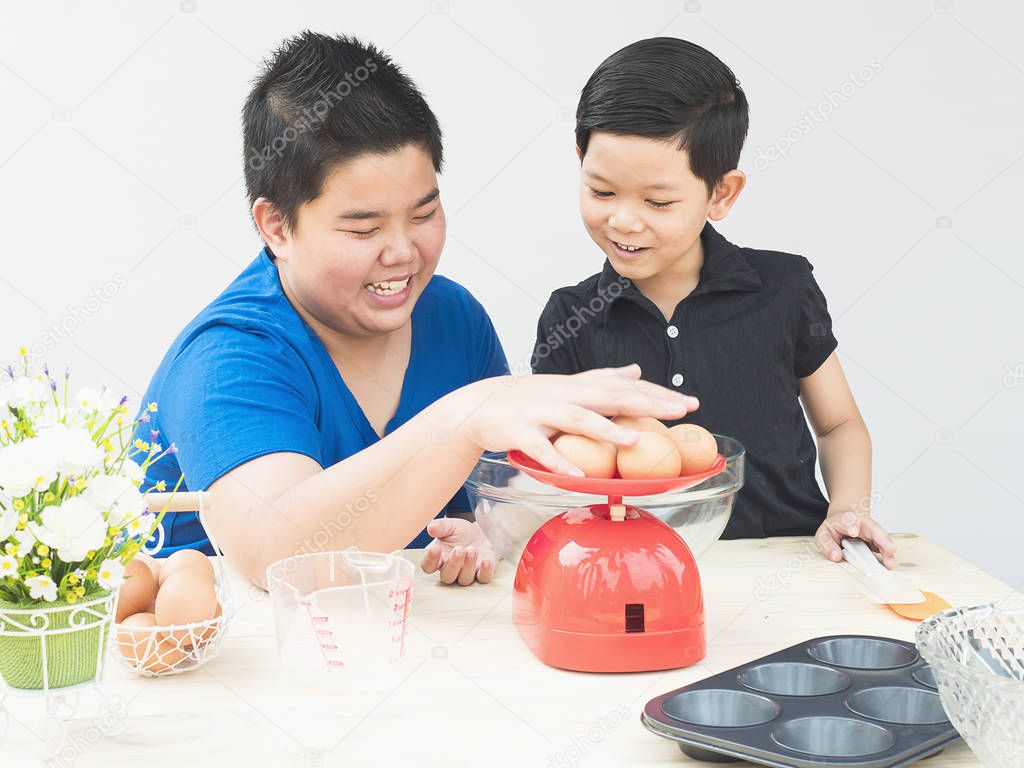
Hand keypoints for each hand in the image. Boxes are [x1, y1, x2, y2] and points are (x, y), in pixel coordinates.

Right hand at [420, 518, 498, 585]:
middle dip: (453, 564)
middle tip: (459, 549)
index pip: (428, 566)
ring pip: (464, 579)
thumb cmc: (462, 532)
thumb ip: (440, 527)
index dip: (430, 560)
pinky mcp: (483, 573)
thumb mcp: (450, 525)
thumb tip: (431, 528)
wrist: (482, 532)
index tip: (435, 549)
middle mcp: (452, 569)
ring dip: (468, 566)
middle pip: (447, 577)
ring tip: (472, 550)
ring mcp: (467, 573)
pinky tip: (485, 562)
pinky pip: (483, 578)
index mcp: (439, 558)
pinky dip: (485, 572)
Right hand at [460, 364, 699, 475]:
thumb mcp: (565, 384)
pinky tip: (581, 476)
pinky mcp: (520, 433)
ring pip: (578, 419)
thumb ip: (601, 377)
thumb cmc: (527, 398)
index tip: (690, 404)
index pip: (624, 388)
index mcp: (577, 386)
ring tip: (636, 439)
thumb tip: (637, 370)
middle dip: (646, 403)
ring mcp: (541, 413)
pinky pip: (542, 450)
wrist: (478, 406)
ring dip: (606, 429)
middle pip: (609, 397)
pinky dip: (560, 463)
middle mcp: (563, 395)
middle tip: (679, 412)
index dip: (657, 394)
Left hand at [815, 509, 896, 568]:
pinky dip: (887, 555)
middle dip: (880, 537)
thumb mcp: (824, 534)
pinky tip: (890, 564)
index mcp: (845, 519)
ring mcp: (872, 531)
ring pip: (882, 538)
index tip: (853, 531)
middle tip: (889, 548)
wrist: (845, 522)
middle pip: (873, 528)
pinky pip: (885, 547)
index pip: (848, 521)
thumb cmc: (834, 529)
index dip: (851, 526)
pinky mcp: (878, 541)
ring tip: (890, 562)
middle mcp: (862, 524)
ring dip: (887, 549)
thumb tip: (837, 557)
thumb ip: (827, 545)